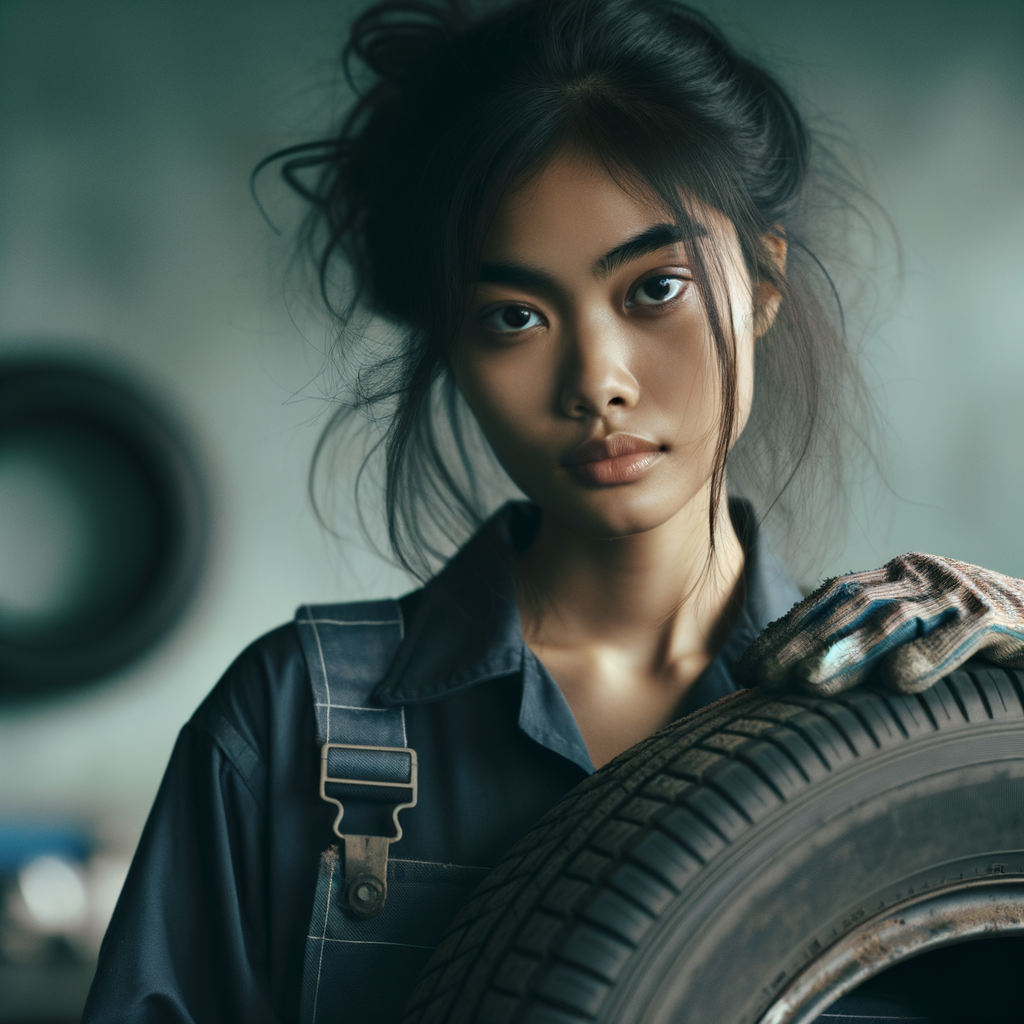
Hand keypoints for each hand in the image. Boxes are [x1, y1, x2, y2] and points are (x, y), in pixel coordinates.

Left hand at [738, 553, 1023, 695]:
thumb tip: (798, 679)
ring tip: (807, 684)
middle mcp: (922, 576)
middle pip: (850, 606)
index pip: (828, 600)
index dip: (786, 631)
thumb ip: (871, 644)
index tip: (747, 669)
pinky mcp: (1003, 616)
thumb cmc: (979, 637)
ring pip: (896, 618)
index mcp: (896, 577)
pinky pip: (962, 633)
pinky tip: (898, 682)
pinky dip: (929, 656)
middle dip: (801, 642)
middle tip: (762, 679)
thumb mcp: (920, 633)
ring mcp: (962, 591)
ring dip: (848, 650)